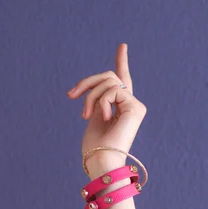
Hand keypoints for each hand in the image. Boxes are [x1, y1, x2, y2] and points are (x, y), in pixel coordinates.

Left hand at [67, 43, 146, 176]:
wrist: (101, 162)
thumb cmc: (94, 148)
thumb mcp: (93, 117)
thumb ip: (97, 99)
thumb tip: (90, 87)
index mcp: (121, 109)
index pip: (122, 81)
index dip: (122, 62)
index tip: (122, 46)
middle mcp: (132, 106)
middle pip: (108, 77)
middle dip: (87, 83)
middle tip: (71, 95)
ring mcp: (136, 106)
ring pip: (108, 81)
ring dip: (91, 96)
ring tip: (86, 115)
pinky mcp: (136, 108)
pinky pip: (112, 91)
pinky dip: (101, 102)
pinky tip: (103, 118)